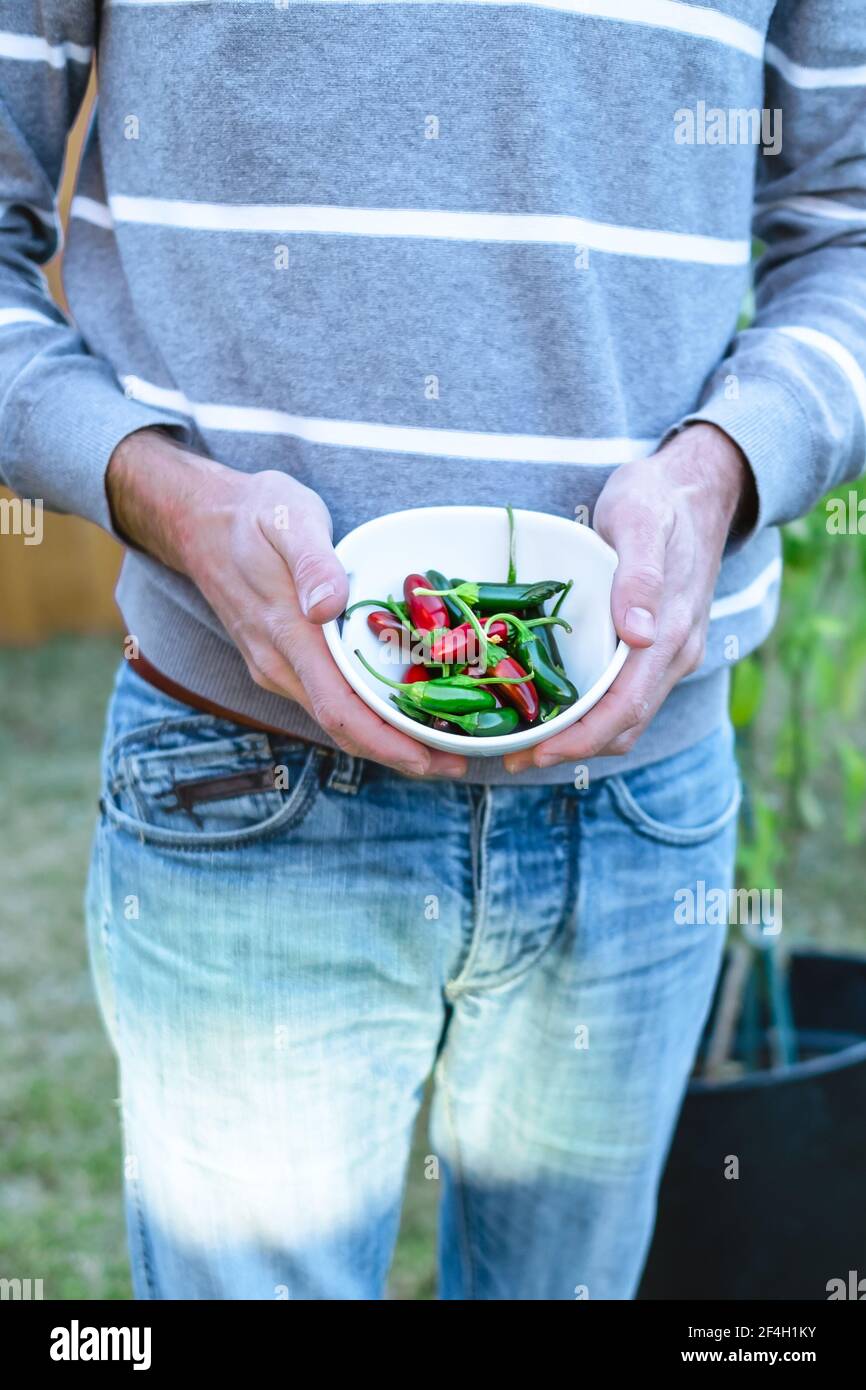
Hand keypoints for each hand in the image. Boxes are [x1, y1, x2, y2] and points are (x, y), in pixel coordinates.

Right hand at [107, 429, 467, 778]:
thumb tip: (327, 605)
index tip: (428, 760)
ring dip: (385, 741)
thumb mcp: (287, 517)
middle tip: (457, 765)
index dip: (385, 742)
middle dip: (399, 753)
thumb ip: (310, 561)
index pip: (338, 709)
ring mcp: (277, 667)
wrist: (199, 519)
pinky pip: (328, 701)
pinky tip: (400, 714)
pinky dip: (367, 718)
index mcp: (288, 635)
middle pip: (343, 729)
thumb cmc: (254, 513)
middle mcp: (279, 664)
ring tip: (441, 749)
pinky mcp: (282, 661)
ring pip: (336, 720)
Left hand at [504, 423, 755, 773]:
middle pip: (624, 725)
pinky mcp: (656, 644)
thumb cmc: (658, 498)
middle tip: (513, 757)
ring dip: (581, 737)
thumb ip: (641, 576)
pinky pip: (626, 693)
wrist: (697, 485)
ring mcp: (668, 651)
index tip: (537, 755)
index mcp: (669, 633)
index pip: (625, 708)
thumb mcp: (641, 520)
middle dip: (571, 750)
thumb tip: (639, 635)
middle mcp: (673, 652)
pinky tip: (554, 706)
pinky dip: (591, 713)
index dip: (581, 740)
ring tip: (525, 741)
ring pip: (626, 715)